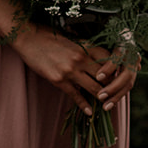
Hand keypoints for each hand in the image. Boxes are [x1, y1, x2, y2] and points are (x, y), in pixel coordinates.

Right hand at [9, 23, 131, 114]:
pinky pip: (76, 96)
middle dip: (112, 87)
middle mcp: (81, 58)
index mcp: (86, 46)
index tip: (120, 77)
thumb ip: (85, 48)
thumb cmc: (49, 36)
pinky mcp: (59, 80)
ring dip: (101, 98)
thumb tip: (98, 57)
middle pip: (105, 77)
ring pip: (94, 89)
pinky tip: (90, 112)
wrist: (28, 37)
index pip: (110, 61)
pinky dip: (85, 105)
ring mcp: (70, 70)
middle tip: (117, 95)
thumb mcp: (72, 38)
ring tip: (106, 105)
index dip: (116, 70)